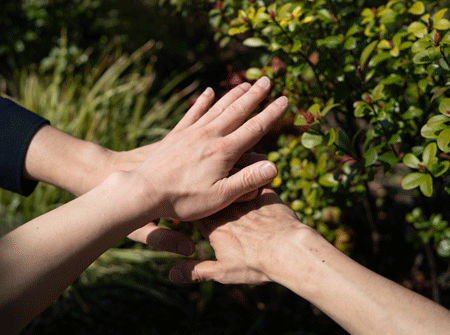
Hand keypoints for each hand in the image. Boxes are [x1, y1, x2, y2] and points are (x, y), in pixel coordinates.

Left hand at [131, 76, 287, 220]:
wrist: (144, 191)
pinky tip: (208, 92)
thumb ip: (247, 181)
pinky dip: (202, 102)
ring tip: (245, 83)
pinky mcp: (176, 135)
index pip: (255, 128)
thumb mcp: (220, 197)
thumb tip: (274, 166)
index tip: (285, 99)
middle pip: (238, 111)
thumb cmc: (183, 199)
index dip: (272, 113)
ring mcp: (192, 132)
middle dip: (255, 95)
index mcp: (224, 151)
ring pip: (218, 108)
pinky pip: (192, 113)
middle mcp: (210, 135)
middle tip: (267, 80)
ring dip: (233, 94)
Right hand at [168, 186, 308, 283]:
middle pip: (210, 194)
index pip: (194, 212)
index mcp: (213, 226)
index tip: (185, 204)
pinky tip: (251, 168)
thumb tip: (171, 276)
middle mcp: (226, 209)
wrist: (288, 250)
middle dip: (205, 190)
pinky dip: (251, 173)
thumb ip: (196, 271)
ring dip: (226, 177)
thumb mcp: (222, 272)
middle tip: (201, 185)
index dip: (189, 207)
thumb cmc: (255, 263)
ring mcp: (246, 199)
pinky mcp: (266, 194)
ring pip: (231, 180)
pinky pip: (255, 177)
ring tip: (222, 173)